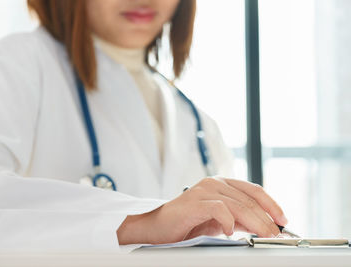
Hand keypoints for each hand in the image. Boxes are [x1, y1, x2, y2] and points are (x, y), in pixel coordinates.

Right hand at [117, 177, 287, 244]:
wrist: (159, 227)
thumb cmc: (188, 223)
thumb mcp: (220, 220)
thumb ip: (240, 219)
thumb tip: (264, 225)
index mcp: (222, 184)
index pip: (254, 190)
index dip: (271, 204)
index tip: (283, 220)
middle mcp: (214, 183)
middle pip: (249, 199)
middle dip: (266, 218)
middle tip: (276, 234)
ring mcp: (204, 190)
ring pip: (238, 204)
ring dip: (255, 222)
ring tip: (263, 236)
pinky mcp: (194, 202)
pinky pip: (219, 209)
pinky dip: (228, 221)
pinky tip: (230, 232)